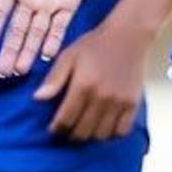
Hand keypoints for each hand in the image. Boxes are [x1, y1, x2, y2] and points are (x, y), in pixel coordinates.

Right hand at [0, 0, 99, 76]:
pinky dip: (54, 39)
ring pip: (36, 33)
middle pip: (16, 30)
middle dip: (9, 51)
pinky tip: (47, 55)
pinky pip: (61, 25)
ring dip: (28, 52)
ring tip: (19, 72)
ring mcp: (49, 2)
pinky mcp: (69, 2)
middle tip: (2, 73)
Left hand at [33, 12, 152, 142]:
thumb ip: (54, 78)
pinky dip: (111, 134)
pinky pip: (122, 131)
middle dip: (71, 134)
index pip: (65, 120)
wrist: (128, 35)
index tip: (54, 128)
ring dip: (90, 136)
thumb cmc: (94, 44)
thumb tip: (38, 98)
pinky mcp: (133, 104)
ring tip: (85, 128)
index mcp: (83, 86)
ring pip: (101, 135)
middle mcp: (101, 98)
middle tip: (68, 130)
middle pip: (82, 131)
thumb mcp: (68, 56)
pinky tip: (105, 127)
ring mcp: (119, 102)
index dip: (57, 128)